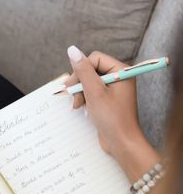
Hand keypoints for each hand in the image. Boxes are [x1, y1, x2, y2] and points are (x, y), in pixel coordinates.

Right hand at [66, 46, 159, 181]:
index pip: (95, 58)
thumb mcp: (95, 92)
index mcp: (121, 71)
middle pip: (92, 70)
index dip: (82, 69)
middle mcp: (119, 78)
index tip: (72, 84)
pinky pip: (93, 94)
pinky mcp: (108, 102)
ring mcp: (113, 91)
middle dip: (80, 83)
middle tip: (71, 96)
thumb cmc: (112, 118)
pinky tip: (82, 109)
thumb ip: (83, 70)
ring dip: (80, 93)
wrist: (122, 143)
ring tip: (76, 106)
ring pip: (90, 83)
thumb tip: (72, 50)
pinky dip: (85, 100)